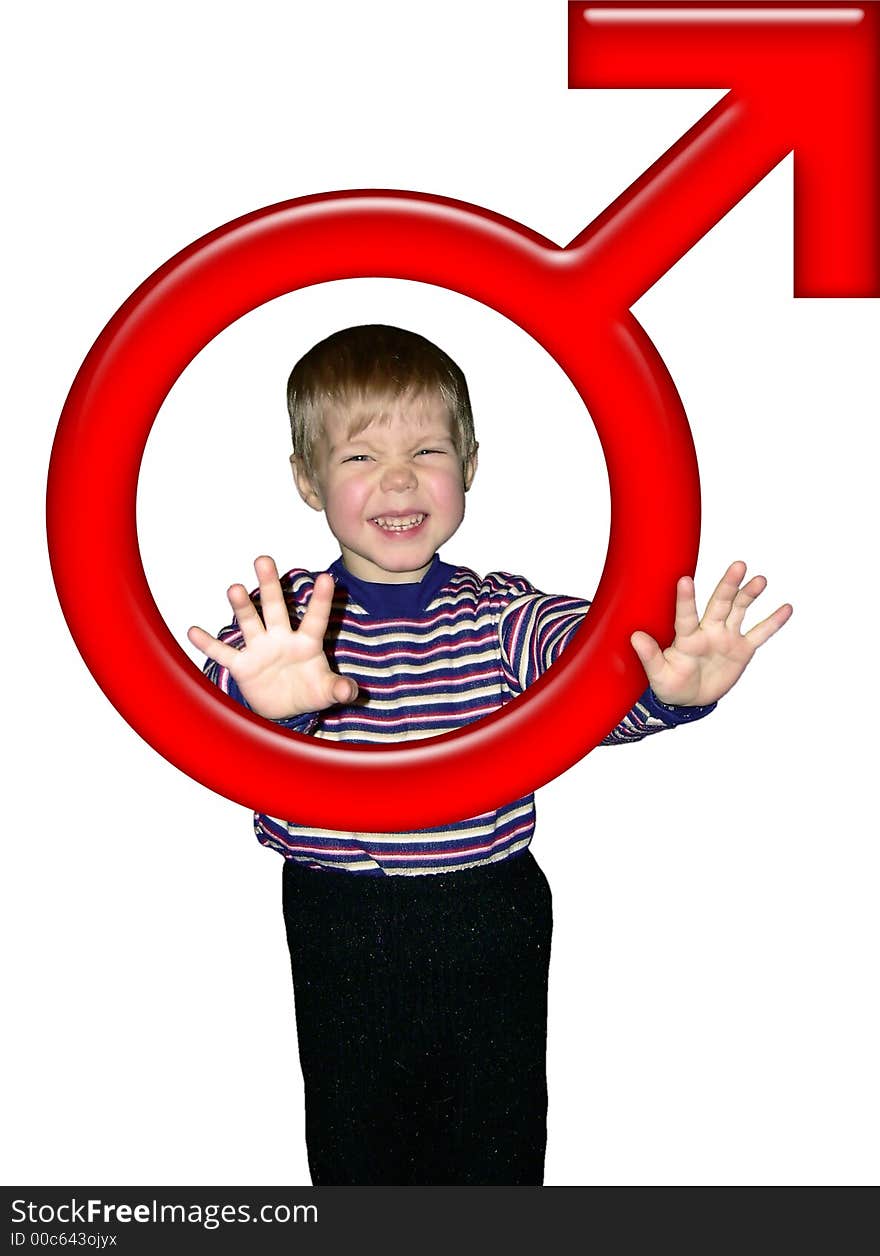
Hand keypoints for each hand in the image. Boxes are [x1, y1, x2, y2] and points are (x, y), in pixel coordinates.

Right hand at [187, 556, 357, 719]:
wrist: (285, 710)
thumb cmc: (309, 692)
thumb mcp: (327, 691)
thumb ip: (338, 688)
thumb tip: (348, 691)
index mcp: (306, 642)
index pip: (315, 618)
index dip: (320, 600)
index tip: (326, 577)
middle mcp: (281, 638)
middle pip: (276, 608)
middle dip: (270, 586)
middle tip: (264, 560)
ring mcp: (260, 649)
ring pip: (249, 622)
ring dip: (241, 607)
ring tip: (234, 588)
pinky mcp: (243, 665)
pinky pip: (223, 653)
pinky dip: (208, 644)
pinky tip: (193, 631)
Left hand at [630, 561, 792, 706]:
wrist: (690, 699)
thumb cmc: (670, 684)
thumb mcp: (658, 675)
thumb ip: (650, 656)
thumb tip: (634, 637)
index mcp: (686, 637)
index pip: (685, 615)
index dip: (685, 599)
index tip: (685, 579)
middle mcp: (707, 630)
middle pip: (719, 603)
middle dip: (728, 585)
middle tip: (738, 565)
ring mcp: (726, 637)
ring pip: (740, 610)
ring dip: (749, 595)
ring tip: (760, 580)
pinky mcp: (742, 649)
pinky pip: (760, 633)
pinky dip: (773, 622)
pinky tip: (786, 607)